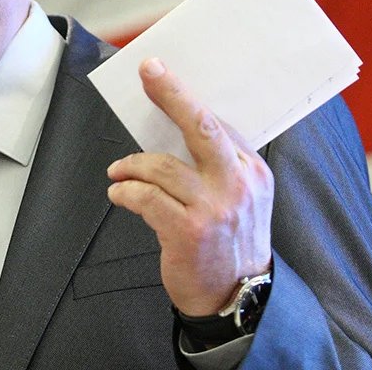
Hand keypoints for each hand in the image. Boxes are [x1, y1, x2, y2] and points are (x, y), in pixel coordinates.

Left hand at [106, 58, 272, 315]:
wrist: (237, 299)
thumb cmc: (230, 241)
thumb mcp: (241, 199)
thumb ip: (217, 166)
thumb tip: (174, 126)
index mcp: (252, 171)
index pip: (217, 123)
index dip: (185, 96)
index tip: (161, 72)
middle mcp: (237, 185)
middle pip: (201, 127)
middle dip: (172, 95)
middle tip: (149, 72)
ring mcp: (214, 209)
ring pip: (162, 166)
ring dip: (132, 165)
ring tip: (119, 171)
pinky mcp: (189, 232)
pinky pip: (147, 198)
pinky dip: (126, 191)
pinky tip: (119, 193)